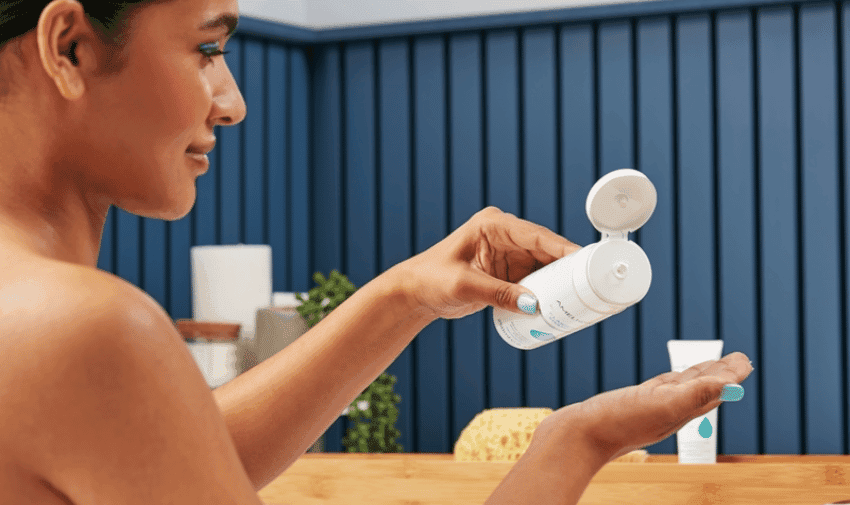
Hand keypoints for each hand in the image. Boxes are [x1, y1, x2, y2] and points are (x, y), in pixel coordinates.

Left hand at [395, 206, 580, 320]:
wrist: (415, 292)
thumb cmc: (431, 279)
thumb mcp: (465, 286)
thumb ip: (498, 294)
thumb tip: (533, 304)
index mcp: (493, 225)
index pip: (535, 235)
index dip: (562, 247)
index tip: (585, 259)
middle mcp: (504, 236)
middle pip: (545, 249)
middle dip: (567, 266)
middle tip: (591, 283)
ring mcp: (507, 254)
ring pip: (543, 265)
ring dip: (559, 280)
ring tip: (582, 295)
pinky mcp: (507, 272)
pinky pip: (534, 279)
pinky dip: (546, 290)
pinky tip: (560, 301)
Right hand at [534, 351, 753, 462]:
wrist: (577, 437)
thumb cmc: (617, 423)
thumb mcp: (660, 405)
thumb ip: (695, 394)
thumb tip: (732, 384)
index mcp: (680, 411)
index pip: (714, 391)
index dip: (731, 375)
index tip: (744, 361)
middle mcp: (668, 410)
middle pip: (702, 389)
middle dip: (720, 374)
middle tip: (736, 359)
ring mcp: (649, 407)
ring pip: (681, 388)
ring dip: (699, 376)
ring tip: (711, 366)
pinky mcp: (631, 403)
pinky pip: (659, 388)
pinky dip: (671, 380)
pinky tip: (669, 380)